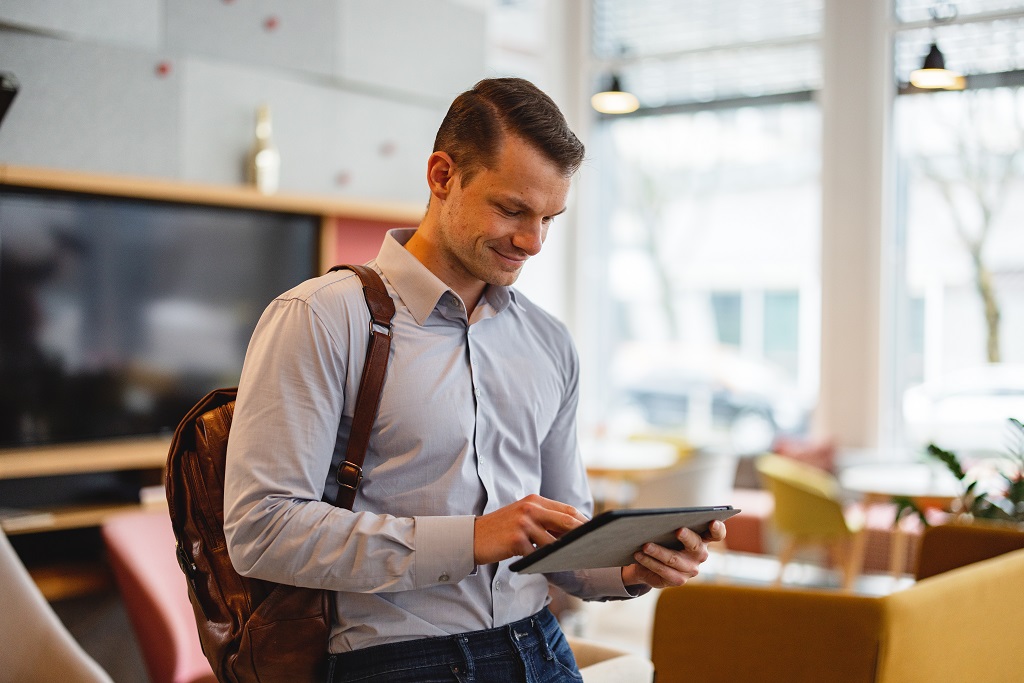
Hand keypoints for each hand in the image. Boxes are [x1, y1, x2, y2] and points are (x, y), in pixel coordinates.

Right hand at [474, 494, 588, 564]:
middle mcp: (530, 508)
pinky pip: (538, 555)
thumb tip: (571, 532)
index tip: (596, 534)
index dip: (584, 523)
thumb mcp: (522, 516)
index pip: (567, 510)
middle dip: (583, 536)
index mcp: (534, 500)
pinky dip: (547, 563)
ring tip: (578, 563)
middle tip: (596, 548)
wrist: (472, 537)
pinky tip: (554, 569)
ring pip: (554, 542)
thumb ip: (544, 519)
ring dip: (566, 554)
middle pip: (566, 522)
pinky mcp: (516, 540)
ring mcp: (523, 523)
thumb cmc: (500, 530)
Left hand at [620, 520, 726, 588]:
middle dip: (687, 537)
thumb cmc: (663, 540)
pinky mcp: (678, 580)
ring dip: (658, 551)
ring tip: (645, 545)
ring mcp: (691, 569)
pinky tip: (638, 555)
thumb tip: (658, 518)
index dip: (717, 529)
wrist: (650, 564)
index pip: (716, 534)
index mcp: (703, 538)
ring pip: (674, 559)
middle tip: (678, 530)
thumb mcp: (668, 530)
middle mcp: (700, 555)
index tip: (713, 522)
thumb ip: (670, 523)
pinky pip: (663, 571)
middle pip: (695, 545)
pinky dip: (649, 562)